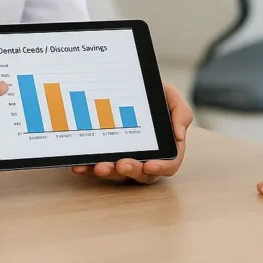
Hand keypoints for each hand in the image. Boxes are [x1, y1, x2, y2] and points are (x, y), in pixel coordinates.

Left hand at [71, 84, 192, 183]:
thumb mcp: (172, 97)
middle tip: (121, 164)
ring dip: (109, 173)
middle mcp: (146, 159)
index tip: (149, 165)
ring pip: (118, 174)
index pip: (168, 164)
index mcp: (165, 148)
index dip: (160, 167)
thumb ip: (182, 113)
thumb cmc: (154, 96)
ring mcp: (125, 160)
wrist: (131, 88)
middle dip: (131, 170)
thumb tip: (179, 135)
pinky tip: (80, 166)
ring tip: (99, 166)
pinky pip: (97, 168)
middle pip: (141, 174)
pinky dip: (89, 169)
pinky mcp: (106, 158)